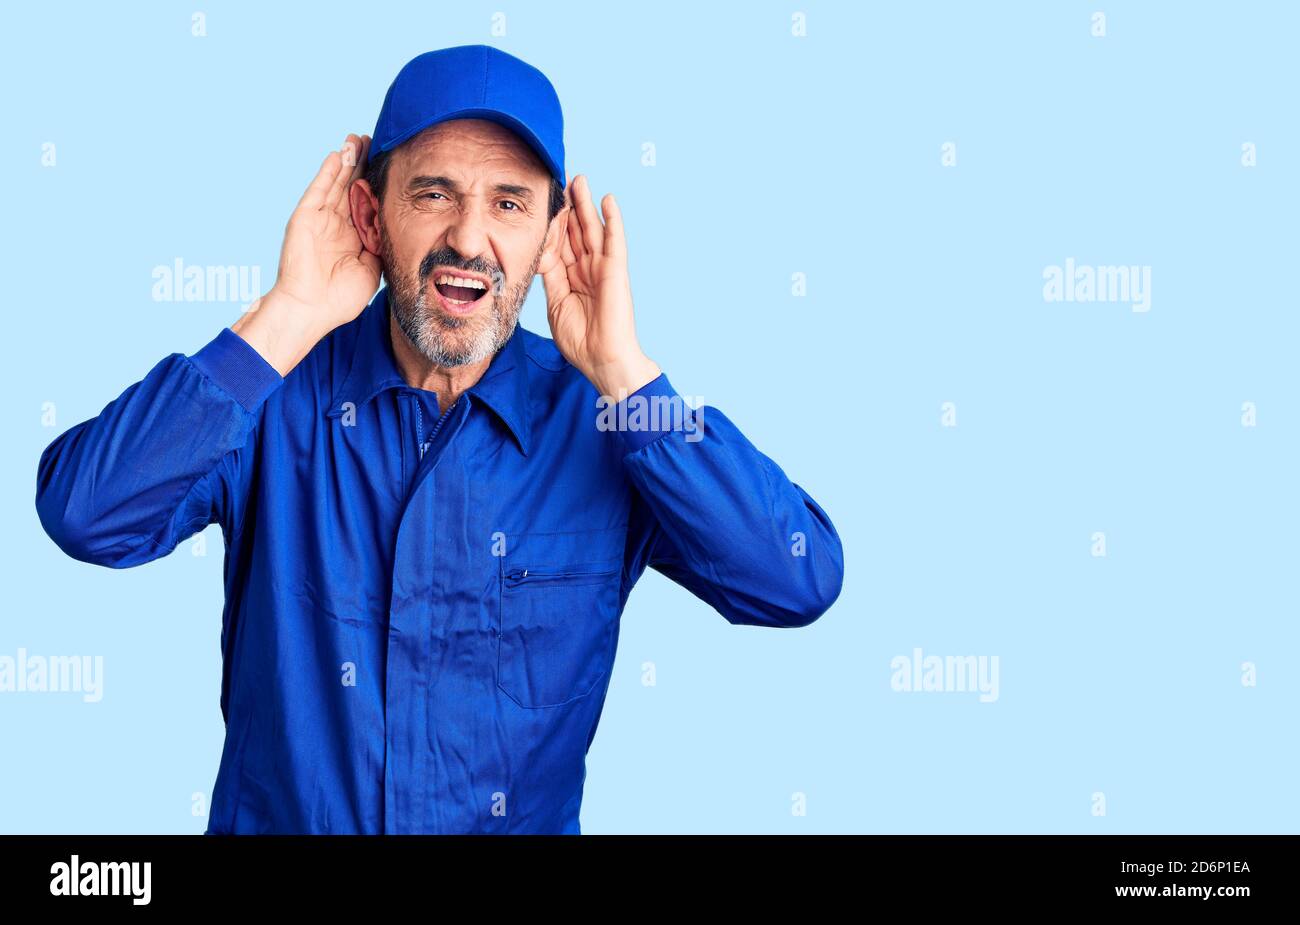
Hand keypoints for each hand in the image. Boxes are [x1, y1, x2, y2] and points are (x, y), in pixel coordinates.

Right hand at [233, 134, 380, 374]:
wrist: (311, 310)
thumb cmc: (339, 299)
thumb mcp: (371, 269)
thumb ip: (381, 247)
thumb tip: (397, 230)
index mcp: (352, 236)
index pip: (366, 202)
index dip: (376, 184)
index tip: (392, 165)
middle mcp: (336, 224)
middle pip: (351, 186)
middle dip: (362, 164)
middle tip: (376, 140)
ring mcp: (320, 219)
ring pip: (336, 182)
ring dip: (347, 160)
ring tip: (359, 138)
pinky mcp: (305, 218)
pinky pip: (319, 189)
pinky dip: (329, 172)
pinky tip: (339, 155)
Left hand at [539, 174, 659, 397]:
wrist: (602, 359)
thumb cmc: (580, 341)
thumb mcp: (555, 303)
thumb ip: (549, 275)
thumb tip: (538, 251)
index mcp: (570, 278)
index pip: (557, 244)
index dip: (550, 224)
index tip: (540, 202)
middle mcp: (586, 269)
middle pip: (574, 231)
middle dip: (567, 207)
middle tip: (559, 180)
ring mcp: (602, 268)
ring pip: (591, 229)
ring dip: (586, 204)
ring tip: (579, 180)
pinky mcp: (616, 270)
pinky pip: (614, 240)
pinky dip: (612, 219)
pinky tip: (608, 200)